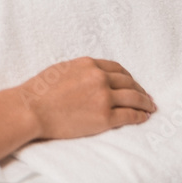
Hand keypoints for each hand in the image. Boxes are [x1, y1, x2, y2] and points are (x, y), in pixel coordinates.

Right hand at [17, 57, 156, 139]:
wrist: (31, 109)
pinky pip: (129, 116)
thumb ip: (80, 71)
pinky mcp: (104, 118)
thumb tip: (91, 76)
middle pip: (129, 83)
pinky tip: (143, 118)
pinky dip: (140, 116)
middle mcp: (99, 78)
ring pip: (134, 98)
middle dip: (140, 90)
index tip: (133, 83)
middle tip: (146, 97)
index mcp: (88, 64)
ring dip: (145, 103)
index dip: (129, 77)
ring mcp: (103, 98)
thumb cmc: (40, 91)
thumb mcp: (61, 69)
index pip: (117, 69)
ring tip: (150, 108)